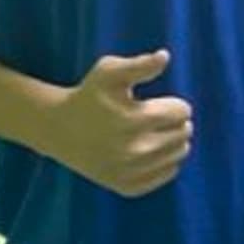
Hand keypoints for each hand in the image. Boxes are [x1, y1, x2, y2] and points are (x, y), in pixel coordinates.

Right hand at [45, 49, 193, 197]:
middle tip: (155, 118)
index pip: (181, 112)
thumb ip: (139, 64)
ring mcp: (130, 172)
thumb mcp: (109, 71)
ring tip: (154, 132)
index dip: (174, 104)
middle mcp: (133, 150)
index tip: (158, 103)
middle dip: (175, 123)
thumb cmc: (89, 95)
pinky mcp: (127, 187)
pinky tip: (149, 151)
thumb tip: (165, 56)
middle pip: (183, 135)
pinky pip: (168, 174)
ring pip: (178, 155)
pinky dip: (165, 162)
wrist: (60, 129)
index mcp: (132, 120)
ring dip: (173, 142)